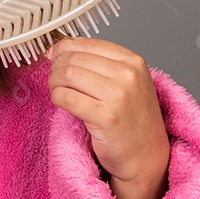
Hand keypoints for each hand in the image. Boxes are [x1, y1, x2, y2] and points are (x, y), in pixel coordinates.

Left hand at [46, 37, 170, 198]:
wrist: (146, 155)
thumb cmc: (131, 118)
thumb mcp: (124, 82)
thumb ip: (96, 62)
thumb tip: (57, 49)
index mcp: (133, 61)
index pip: (85, 43)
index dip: (63, 49)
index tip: (54, 57)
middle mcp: (128, 75)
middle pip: (73, 58)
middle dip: (56, 68)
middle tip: (56, 80)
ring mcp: (119, 96)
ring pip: (66, 75)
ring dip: (54, 84)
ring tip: (59, 93)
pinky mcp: (106, 117)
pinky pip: (66, 97)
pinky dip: (57, 98)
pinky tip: (63, 104)